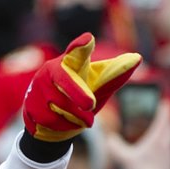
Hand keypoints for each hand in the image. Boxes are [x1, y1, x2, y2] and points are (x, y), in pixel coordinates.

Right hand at [23, 32, 141, 141]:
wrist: (50, 121)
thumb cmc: (79, 95)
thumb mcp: (97, 86)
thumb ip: (114, 74)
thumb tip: (137, 58)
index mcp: (70, 62)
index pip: (76, 52)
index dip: (81, 46)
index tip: (88, 40)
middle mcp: (52, 70)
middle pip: (66, 80)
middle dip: (78, 93)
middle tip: (91, 104)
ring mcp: (39, 87)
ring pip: (63, 106)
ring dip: (77, 117)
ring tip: (82, 118)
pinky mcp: (32, 106)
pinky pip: (54, 120)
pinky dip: (66, 126)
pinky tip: (64, 123)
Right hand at [105, 101, 169, 168]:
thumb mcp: (123, 158)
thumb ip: (115, 147)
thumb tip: (110, 139)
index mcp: (157, 140)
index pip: (164, 119)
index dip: (165, 110)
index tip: (165, 103)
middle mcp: (167, 146)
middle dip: (168, 121)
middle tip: (164, 117)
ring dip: (168, 135)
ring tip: (162, 135)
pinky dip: (167, 149)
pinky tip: (161, 155)